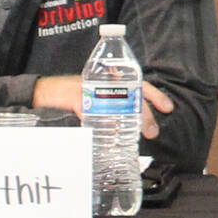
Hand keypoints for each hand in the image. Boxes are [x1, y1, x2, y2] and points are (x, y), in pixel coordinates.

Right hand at [33, 75, 172, 139]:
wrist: (47, 92)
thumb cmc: (74, 98)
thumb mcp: (98, 105)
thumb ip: (112, 114)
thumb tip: (130, 134)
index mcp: (115, 83)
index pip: (141, 87)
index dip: (156, 96)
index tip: (169, 108)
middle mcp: (108, 83)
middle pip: (133, 96)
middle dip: (145, 115)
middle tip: (152, 132)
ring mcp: (94, 88)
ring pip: (118, 103)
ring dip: (130, 119)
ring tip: (137, 134)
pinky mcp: (79, 96)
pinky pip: (93, 111)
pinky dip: (101, 122)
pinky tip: (109, 130)